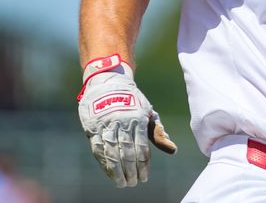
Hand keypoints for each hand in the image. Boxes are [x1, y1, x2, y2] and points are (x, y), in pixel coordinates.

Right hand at [77, 58, 176, 186]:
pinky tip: (109, 172)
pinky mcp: (93, 127)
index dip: (143, 165)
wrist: (108, 82)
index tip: (144, 178)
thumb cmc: (132, 100)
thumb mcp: (148, 112)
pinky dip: (104, 163)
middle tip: (134, 183)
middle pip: (127, 152)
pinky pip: (98, 149)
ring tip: (122, 183)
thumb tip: (172, 150)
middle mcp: (122, 122)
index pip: (142, 147)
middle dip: (131, 171)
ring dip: (117, 171)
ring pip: (111, 152)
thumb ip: (158, 132)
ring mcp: (106, 125)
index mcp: (138, 119)